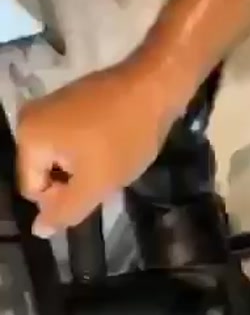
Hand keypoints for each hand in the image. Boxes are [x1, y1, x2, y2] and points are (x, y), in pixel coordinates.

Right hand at [17, 57, 181, 235]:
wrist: (156, 84)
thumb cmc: (125, 137)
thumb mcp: (96, 184)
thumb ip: (65, 210)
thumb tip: (38, 230)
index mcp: (28, 137)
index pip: (34, 190)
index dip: (63, 199)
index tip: (95, 187)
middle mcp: (30, 118)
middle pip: (45, 173)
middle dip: (73, 182)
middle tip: (105, 174)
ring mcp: (51, 106)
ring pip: (61, 159)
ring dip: (84, 168)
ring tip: (111, 160)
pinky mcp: (72, 101)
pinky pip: (71, 140)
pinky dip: (90, 150)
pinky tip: (112, 146)